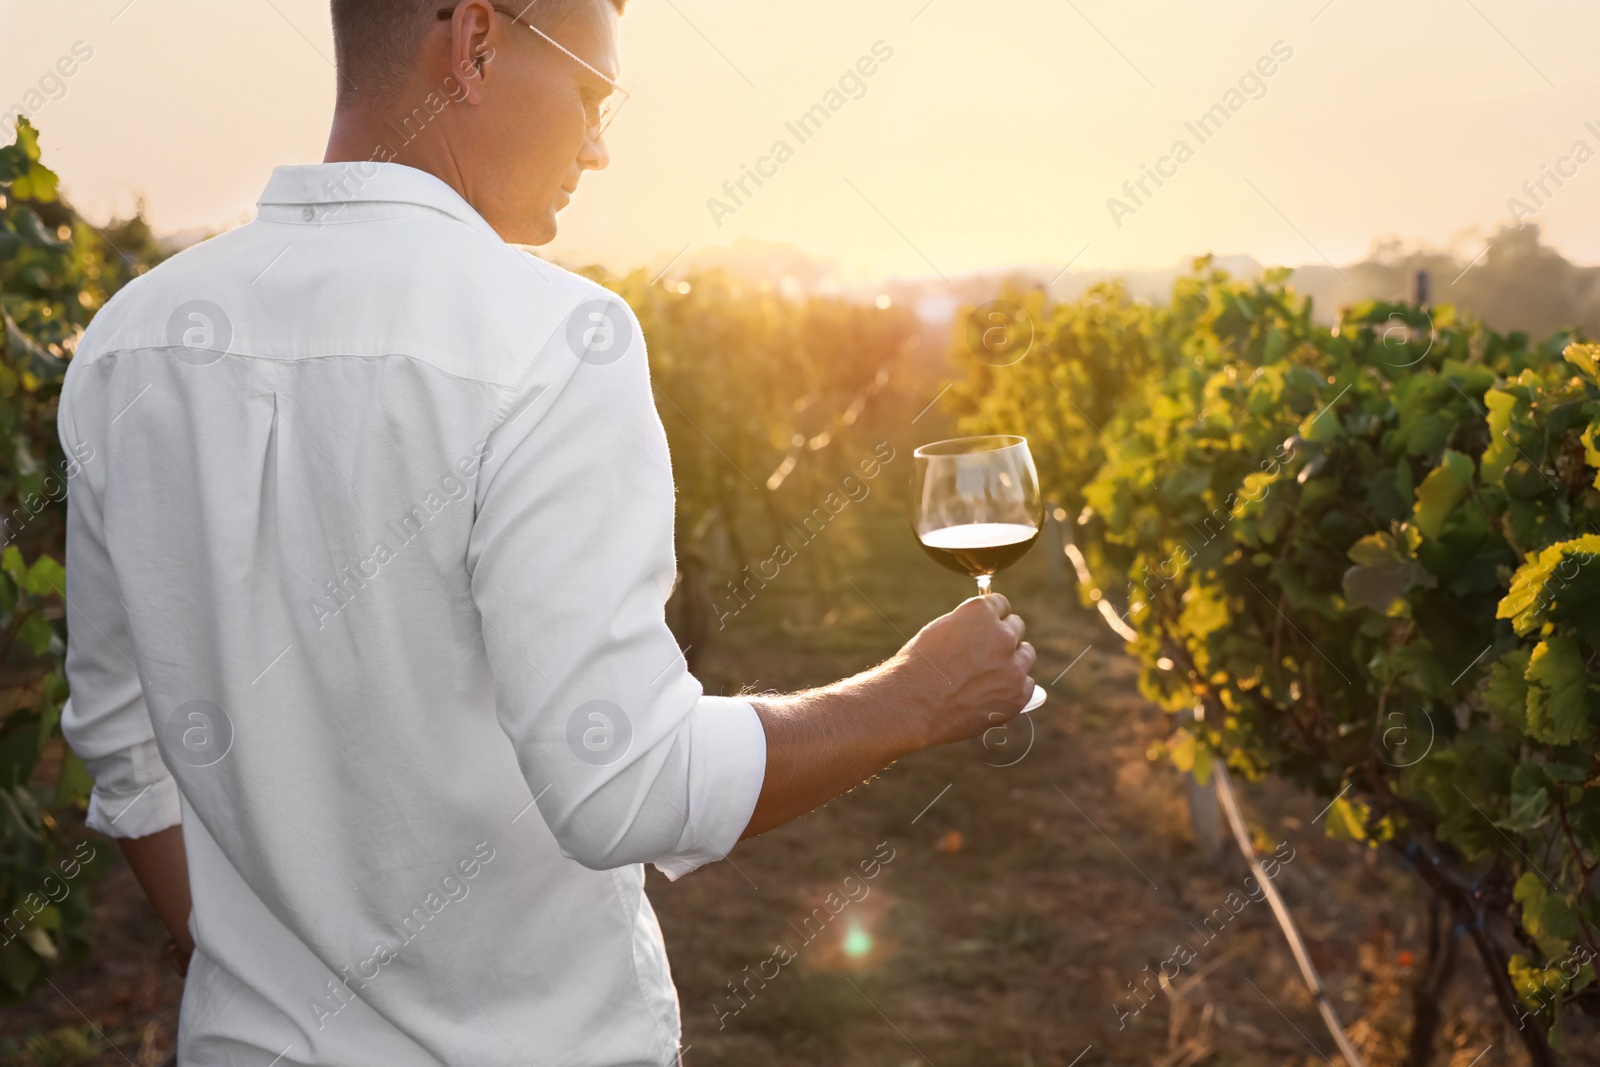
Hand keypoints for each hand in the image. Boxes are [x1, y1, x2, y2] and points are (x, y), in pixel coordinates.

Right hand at [892, 593, 1034, 748]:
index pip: (1001, 604)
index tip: (986, 626)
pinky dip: (1014, 687)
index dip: (991, 616)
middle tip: (987, 651)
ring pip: (1026, 654)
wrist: (912, 705)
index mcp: (981, 613)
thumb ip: (968, 626)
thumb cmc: (918, 667)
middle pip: (1017, 627)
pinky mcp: (1016, 696)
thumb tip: (982, 630)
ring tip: (992, 673)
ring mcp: (1013, 667)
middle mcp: (1002, 635)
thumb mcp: (940, 630)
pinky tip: (995, 692)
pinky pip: (1027, 685)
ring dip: (1013, 660)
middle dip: (1003, 636)